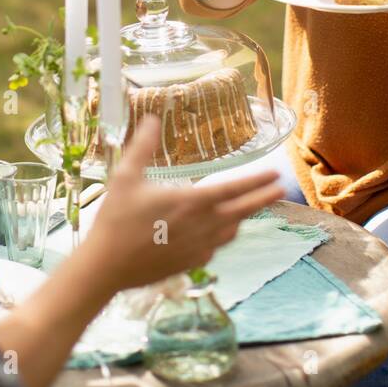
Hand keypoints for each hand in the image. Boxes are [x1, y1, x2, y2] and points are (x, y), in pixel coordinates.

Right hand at [86, 115, 283, 291]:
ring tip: (249, 208)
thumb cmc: (115, 220)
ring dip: (242, 217)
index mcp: (190, 202)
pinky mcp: (192, 264)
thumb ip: (142, 147)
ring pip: (232, 230)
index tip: (275, 174)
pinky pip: (216, 247)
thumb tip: (153, 119)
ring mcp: (199, 248)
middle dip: (264, 198)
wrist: (107, 267)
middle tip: (281, 189)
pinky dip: (222, 235)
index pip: (234, 188)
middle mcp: (201, 226)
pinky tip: (216, 232)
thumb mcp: (125, 177)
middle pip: (243, 211)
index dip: (257, 181)